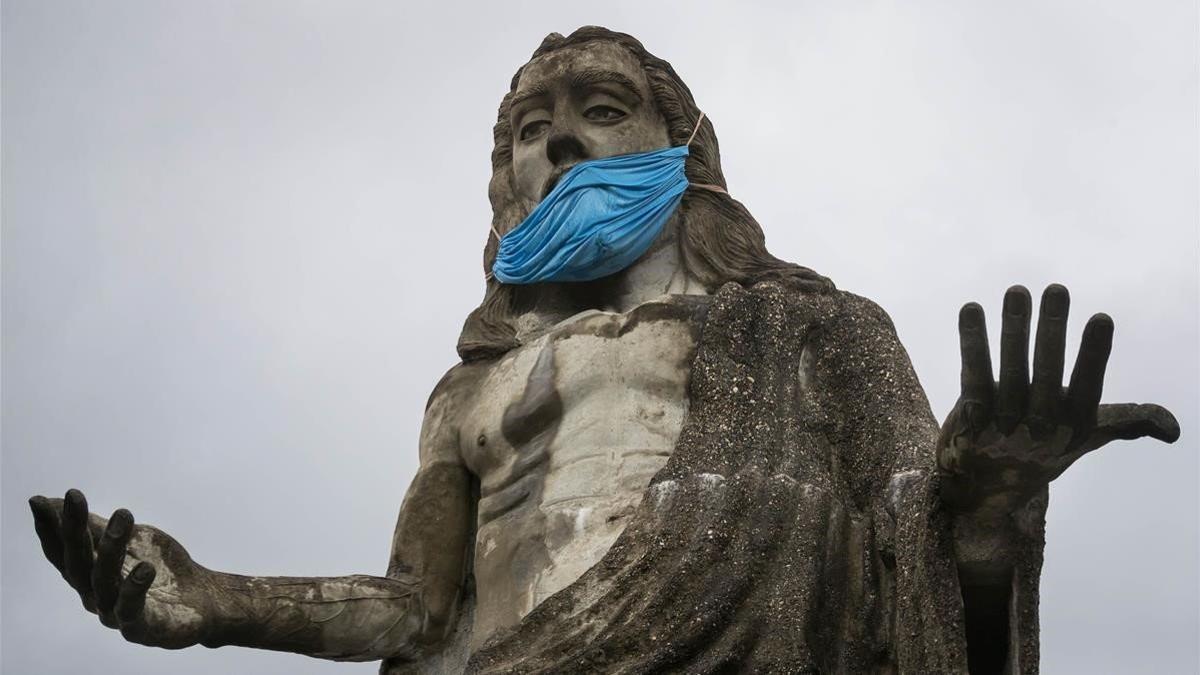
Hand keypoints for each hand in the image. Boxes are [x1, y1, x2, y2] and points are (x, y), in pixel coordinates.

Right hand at [29, 489, 220, 648]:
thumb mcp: (131, 540)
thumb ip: (97, 527)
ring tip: (123, 515)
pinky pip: (131, 610)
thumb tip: (57, 499)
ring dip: (110, 548)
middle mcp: (95, 596)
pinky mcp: (141, 628)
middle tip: (74, 497)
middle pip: (78, 564)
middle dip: (74, 530)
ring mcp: (116, 614)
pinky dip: (134, 589)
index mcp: (90, 576)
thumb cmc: (162, 570)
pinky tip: (144, 568)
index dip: (50, 528)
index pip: (63, 552)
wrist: (205, 600)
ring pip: (104, 581)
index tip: (37, 500)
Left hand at [937, 284, 1178, 515]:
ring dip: (1012, 330)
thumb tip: (1174, 429)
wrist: (985, 492)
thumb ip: (1125, 423)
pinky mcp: (970, 419)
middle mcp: (1038, 427)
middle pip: (1046, 374)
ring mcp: (1002, 424)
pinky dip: (972, 343)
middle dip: (1051, 332)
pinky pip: (974, 376)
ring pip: (1009, 371)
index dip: (1093, 355)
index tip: (1102, 318)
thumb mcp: (1085, 438)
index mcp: (1072, 427)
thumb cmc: (1041, 451)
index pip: (1087, 388)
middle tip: (1056, 290)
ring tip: (1017, 291)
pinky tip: (971, 310)